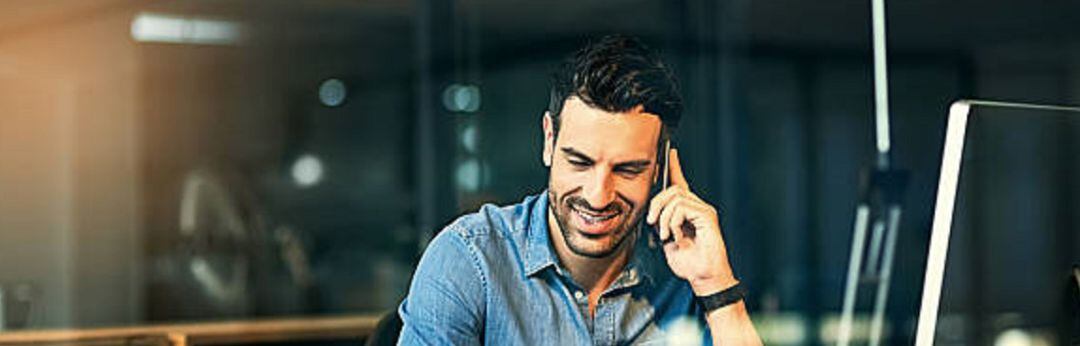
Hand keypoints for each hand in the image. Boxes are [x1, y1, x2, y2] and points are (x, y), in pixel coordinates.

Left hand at [646, 149, 738, 295]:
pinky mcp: (707, 216)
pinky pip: (682, 208)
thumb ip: (661, 222)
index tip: (670, 153)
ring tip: (667, 235)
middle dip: (656, 204)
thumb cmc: (689, 262)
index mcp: (687, 211)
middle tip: (654, 223)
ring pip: (675, 197)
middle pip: (672, 189)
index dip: (674, 167)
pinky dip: (674, 222)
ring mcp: (704, 210)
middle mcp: (697, 207)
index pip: (681, 183)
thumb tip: (652, 212)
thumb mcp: (666, 239)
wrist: (703, 277)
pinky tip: (678, 235)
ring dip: (664, 218)